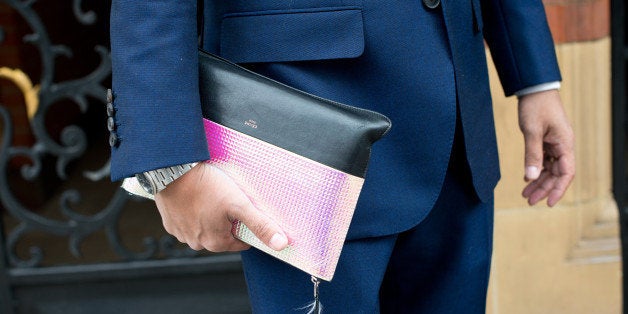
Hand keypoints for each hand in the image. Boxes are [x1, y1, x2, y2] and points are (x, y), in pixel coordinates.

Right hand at [154, 163, 288, 251]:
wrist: (172, 171)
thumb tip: (281, 245)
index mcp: (215, 243)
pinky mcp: (169, 221)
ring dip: (209, 215)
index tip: (243, 208)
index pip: (241, 241)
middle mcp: (197, 243)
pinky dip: (193, 211)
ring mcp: (181, 233)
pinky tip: (196, 196)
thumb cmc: (206, 187)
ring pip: (203, 227)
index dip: (245, 224)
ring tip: (210, 195)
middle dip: (227, 220)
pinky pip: (187, 220)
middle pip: (222, 235)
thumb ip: (261, 225)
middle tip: (226, 199)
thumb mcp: (240, 205)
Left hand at [518, 89, 574, 205]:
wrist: (534, 89)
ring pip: (549, 169)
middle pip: (557, 174)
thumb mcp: (532, 132)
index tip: (548, 203)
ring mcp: (555, 144)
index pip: (566, 173)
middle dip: (544, 189)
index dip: (558, 189)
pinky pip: (544, 161)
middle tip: (529, 201)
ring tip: (525, 195)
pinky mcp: (546, 141)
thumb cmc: (536, 107)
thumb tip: (530, 178)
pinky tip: (526, 179)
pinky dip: (535, 171)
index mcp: (565, 144)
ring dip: (538, 182)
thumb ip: (532, 155)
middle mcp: (563, 146)